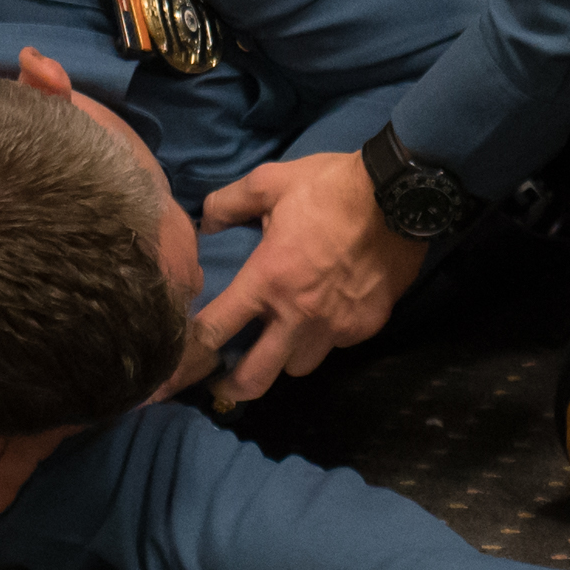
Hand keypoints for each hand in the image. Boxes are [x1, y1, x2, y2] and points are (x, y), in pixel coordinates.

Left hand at [195, 149, 424, 396]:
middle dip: (233, 388)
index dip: (186, 360)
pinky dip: (325, 337)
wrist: (401, 196)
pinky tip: (327, 313)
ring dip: (285, 357)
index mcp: (267, 281)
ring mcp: (335, 327)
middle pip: (256, 378)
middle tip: (223, 384)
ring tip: (283, 338)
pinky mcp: (366, 327)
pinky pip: (336, 346)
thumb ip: (229, 203)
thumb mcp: (271, 181)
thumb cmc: (331, 187)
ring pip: (299, 367)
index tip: (168, 379)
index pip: (215, 331)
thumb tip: (206, 222)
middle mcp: (298, 315)